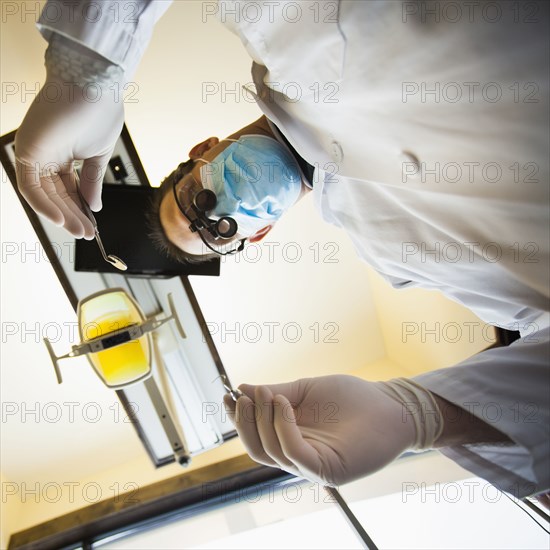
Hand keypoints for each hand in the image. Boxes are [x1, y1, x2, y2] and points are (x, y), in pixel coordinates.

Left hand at [15, 73, 123, 237]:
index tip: (91, 225)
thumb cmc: (99, 112)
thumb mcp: (99, 156)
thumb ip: (93, 182)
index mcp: (61, 153)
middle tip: (86, 234)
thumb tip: (95, 205)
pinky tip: (61, 220)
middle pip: (55, 194)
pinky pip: (31, 187)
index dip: (79, 209)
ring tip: (80, 230)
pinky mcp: (26, 150)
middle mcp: (43, 153)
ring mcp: (33, 152)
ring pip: (43, 194)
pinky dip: (45, 205)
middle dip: (72, 216)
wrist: (95, 85)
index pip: (67, 189)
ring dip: (61, 215)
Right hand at [224, 375, 417, 485]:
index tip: (228, 394)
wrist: (389, 405)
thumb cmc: (352, 398)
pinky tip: (283, 404)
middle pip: (257, 448)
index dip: (238, 417)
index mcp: (291, 437)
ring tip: (269, 394)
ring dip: (263, 420)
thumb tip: (243, 388)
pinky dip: (282, 428)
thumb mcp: (306, 390)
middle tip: (244, 395)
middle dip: (244, 421)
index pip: (255, 435)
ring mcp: (311, 465)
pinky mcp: (327, 470)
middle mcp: (298, 455)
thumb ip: (276, 393)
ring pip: (270, 452)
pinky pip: (293, 452)